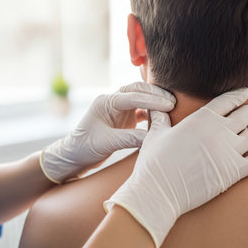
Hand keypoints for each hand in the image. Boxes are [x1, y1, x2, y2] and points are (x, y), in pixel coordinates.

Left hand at [40, 82, 175, 183]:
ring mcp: (119, 109)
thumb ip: (129, 138)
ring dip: (155, 101)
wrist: (74, 156)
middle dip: (156, 95)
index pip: (132, 96)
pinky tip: (163, 119)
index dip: (152, 100)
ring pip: (141, 98)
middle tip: (174, 103)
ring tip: (172, 108)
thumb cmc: (84, 148)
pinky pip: (141, 111)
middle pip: (138, 90)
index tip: (168, 105)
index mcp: (106, 102)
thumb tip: (153, 137)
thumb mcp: (107, 143)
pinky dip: (152, 112)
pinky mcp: (123, 119)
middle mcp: (113, 102)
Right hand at [104, 88, 247, 247]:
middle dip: (246, 111)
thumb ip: (160, 118)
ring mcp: (228, 152)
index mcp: (201, 118)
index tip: (243, 93)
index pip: (227, 100)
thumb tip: (154, 107)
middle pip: (243, 115)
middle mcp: (219, 131)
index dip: (237, 95)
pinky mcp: (234, 173)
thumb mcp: (155, 134)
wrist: (158, 191)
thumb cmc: (154, 162)